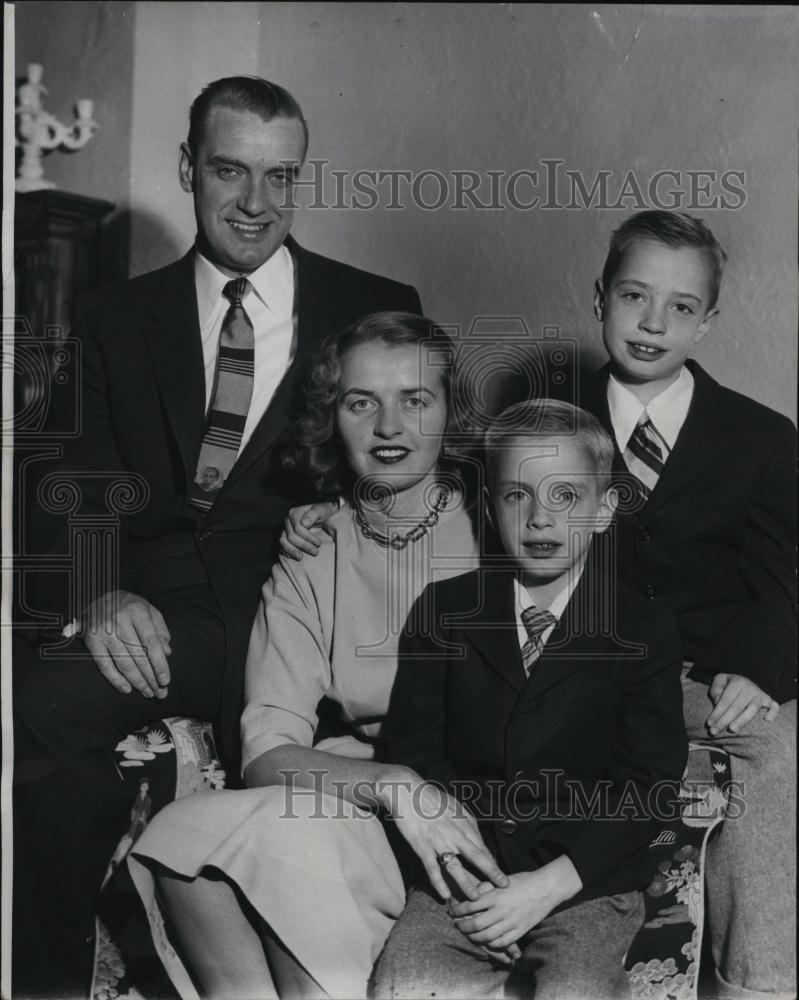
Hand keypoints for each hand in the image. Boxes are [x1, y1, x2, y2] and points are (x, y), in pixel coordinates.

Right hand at [80, 590, 170, 698]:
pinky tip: (127, 689)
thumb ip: (160, 629)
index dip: (159, 663)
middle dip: (150, 677)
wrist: (99, 596)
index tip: (166, 680)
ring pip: (123, 663)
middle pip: (138, 656)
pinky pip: (104, 665)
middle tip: (160, 692)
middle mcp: (119, 621)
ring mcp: (104, 632)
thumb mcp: (149, 610)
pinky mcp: (91, 642)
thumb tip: (167, 652)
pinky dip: (115, 679)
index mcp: (137, 611)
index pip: (151, 642)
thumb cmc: (130, 606)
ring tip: (147, 692)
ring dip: (137, 681)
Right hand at [279, 502, 337, 559]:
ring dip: (292, 551)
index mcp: (294, 513)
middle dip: (303, 545)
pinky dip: (287, 552)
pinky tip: (294, 557)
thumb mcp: (321, 510)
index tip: (319, 543)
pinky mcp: (285, 537)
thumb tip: (304, 523)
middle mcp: (287, 521)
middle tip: (315, 552)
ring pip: (284, 542)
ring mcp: (285, 530)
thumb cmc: (323, 512)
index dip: (308, 537)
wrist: (324, 516)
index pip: (298, 528)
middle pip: (291, 536)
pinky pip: (282, 546)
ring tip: (301, 558)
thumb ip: (313, 514)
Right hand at [380, 771, 508, 901]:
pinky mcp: (422, 846)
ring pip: (455, 865)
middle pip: (476, 855)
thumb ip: (467, 820)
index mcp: (462, 822)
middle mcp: (453, 832)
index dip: (492, 861)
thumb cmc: (431, 797)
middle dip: (491, 872)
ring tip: (476, 898)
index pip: (481, 845)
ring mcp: (438, 841)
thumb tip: (477, 834)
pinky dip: (438, 882)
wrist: (407, 791)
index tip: (501, 874)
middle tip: (503, 885)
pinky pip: (432, 867)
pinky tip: (445, 894)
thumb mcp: (454, 804)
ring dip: (466, 883)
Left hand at [449, 856, 582, 950]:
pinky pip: (501, 942)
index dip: (458, 911)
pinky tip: (485, 940)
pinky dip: (490, 944)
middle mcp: (501, 910)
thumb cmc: (523, 881)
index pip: (470, 905)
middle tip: (457, 925)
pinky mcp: (520, 931)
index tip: (452, 912)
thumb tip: (471, 895)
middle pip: (475, 924)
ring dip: (473, 937)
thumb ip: (486, 888)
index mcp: (496, 895)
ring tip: (468, 934)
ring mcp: (511, 922)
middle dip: (463, 926)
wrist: (545, 889)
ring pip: (486, 936)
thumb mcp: (502, 880)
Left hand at [707, 673, 778, 734]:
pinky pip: (774, 706)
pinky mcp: (768, 700)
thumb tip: (718, 703)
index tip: (709, 724)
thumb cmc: (728, 684)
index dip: (716, 713)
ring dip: (742, 720)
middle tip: (714, 732)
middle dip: (724, 721)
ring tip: (732, 729)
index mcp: (737, 682)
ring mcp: (760, 695)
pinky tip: (767, 720)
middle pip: (736, 707)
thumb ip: (716, 690)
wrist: (743, 679)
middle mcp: (750, 688)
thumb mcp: (719, 681)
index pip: (725, 700)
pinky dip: (773, 712)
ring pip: (752, 709)